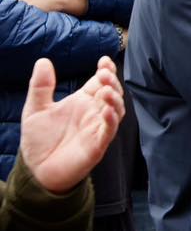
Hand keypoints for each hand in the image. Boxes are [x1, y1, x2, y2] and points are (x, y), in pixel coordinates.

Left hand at [20, 57, 124, 194]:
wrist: (36, 170)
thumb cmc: (39, 140)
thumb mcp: (35, 109)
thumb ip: (40, 86)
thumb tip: (43, 60)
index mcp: (82, 101)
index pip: (100, 82)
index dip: (106, 70)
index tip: (104, 60)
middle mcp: (94, 113)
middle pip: (112, 93)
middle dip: (112, 82)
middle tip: (104, 74)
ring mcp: (98, 128)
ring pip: (116, 110)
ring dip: (115, 99)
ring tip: (105, 91)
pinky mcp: (97, 145)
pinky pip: (109, 130)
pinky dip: (111, 119)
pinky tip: (105, 110)